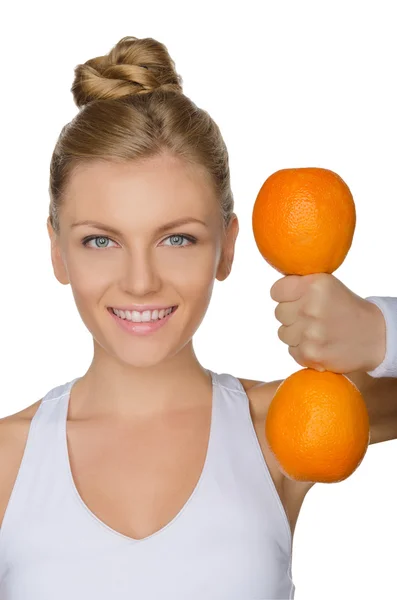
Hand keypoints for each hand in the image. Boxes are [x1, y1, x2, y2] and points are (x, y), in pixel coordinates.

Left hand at [270, 273, 385, 372]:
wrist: (374, 336)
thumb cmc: (346, 308)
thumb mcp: (327, 285)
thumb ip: (300, 285)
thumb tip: (274, 290)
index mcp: (315, 284)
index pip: (276, 290)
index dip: (285, 296)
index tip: (296, 299)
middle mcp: (311, 306)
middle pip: (279, 312)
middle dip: (292, 316)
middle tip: (312, 317)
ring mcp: (310, 332)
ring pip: (283, 333)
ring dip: (296, 334)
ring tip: (317, 332)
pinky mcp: (310, 353)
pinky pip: (291, 350)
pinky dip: (303, 350)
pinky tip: (320, 345)